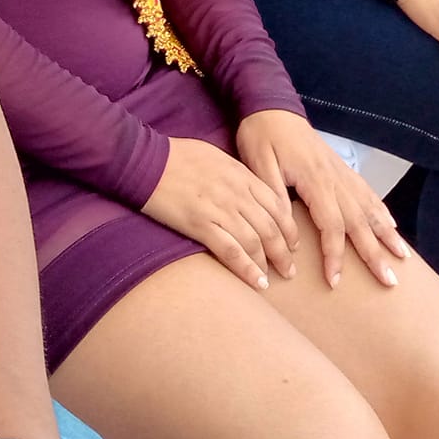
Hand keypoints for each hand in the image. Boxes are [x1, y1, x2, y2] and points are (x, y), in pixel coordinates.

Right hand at [140, 136, 296, 290]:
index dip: (289, 229)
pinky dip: (247, 269)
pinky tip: (256, 282)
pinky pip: (231, 252)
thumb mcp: (215, 157)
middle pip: (271, 228)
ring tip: (273, 279)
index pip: (277, 206)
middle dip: (284, 252)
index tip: (292, 244)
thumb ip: (236, 175)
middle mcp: (236, 193)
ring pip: (255, 242)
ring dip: (268, 264)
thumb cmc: (177, 156)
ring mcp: (220, 210)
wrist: (145, 160)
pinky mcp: (201, 225)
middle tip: (289, 270)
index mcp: (241, 175)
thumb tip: (249, 191)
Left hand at [234, 110, 411, 290]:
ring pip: (369, 207)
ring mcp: (341, 172)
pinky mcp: (340, 167)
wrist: (269, 104)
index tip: (334, 281)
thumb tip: (290, 234)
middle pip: (359, 221)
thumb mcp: (258, 165)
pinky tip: (391, 224)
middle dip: (375, 253)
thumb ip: (275, 196)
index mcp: (315, 179)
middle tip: (390, 281)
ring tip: (403, 257)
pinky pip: (366, 192)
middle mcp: (335, 177)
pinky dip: (381, 210)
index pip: (331, 226)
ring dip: (387, 233)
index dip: (335, 255)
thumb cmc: (260, 135)